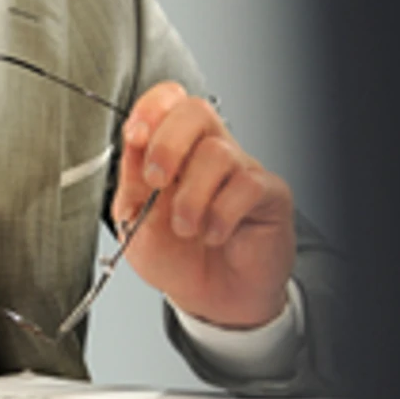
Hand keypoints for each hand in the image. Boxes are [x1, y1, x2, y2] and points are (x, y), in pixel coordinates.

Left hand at [116, 81, 295, 327]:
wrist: (212, 298)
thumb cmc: (175, 256)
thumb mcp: (136, 222)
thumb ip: (132, 184)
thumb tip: (132, 144)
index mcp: (172, 151)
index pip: (169, 100)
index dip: (151, 108)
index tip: (134, 136)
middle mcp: (208, 153)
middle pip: (196, 110)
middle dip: (167, 144)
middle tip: (157, 181)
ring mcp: (241, 170)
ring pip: (218, 152)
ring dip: (191, 196)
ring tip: (185, 228)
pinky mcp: (268, 194)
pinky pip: (246, 185)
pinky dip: (221, 214)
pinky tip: (213, 234)